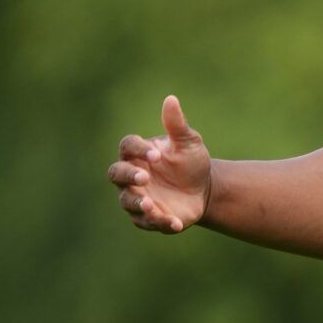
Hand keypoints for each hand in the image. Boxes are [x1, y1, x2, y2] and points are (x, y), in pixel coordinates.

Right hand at [107, 96, 210, 232]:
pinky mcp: (148, 218)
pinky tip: (175, 222)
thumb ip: (177, 125)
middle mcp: (131, 176)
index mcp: (138, 154)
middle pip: (117, 174)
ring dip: (138, 203)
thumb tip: (171, 99)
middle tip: (144, 177)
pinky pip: (148, 222)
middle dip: (128, 176)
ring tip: (151, 204)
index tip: (157, 154)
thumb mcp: (188, 143)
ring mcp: (137, 197)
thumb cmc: (191, 162)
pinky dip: (160, 222)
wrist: (205, 190)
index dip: (138, 150)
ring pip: (127, 201)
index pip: (127, 147)